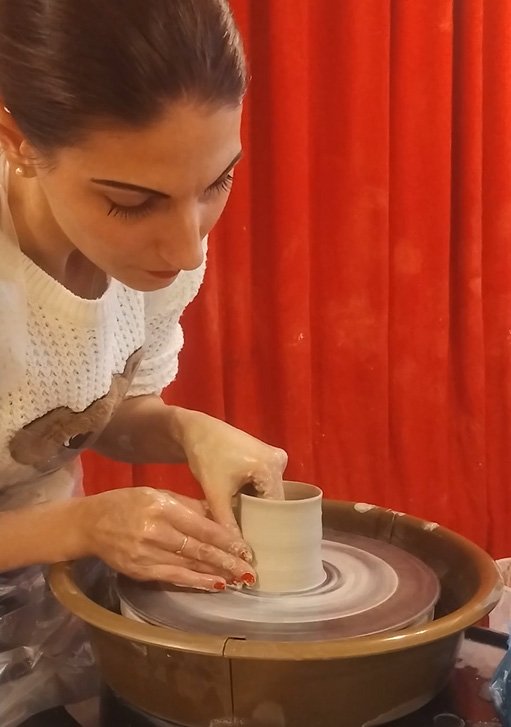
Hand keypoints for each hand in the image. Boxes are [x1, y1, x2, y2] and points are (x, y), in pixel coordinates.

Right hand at [79, 487, 256, 589]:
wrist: (90, 523)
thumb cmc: (128, 503)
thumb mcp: (158, 494)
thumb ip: (190, 506)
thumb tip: (221, 516)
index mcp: (162, 507)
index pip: (202, 527)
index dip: (226, 540)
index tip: (245, 548)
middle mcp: (155, 531)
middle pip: (198, 550)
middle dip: (227, 561)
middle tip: (250, 570)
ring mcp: (146, 554)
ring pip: (189, 566)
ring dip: (217, 574)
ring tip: (240, 580)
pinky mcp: (140, 571)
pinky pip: (174, 578)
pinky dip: (196, 583)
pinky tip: (215, 585)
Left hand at [178, 411, 287, 534]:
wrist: (197, 430)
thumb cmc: (205, 457)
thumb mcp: (215, 492)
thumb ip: (228, 522)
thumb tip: (239, 553)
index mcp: (271, 467)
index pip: (274, 507)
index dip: (263, 525)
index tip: (251, 543)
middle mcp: (280, 461)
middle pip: (273, 500)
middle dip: (258, 515)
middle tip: (244, 535)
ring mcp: (276, 457)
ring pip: (268, 493)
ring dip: (255, 505)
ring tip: (242, 521)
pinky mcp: (268, 456)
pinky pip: (265, 483)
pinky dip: (253, 494)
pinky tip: (241, 503)